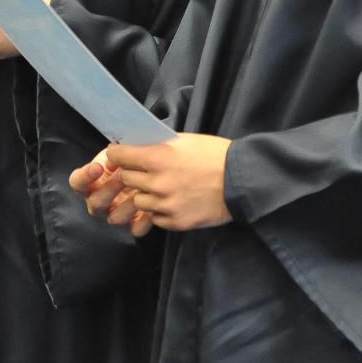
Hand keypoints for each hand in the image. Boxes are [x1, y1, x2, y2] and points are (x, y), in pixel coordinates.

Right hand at [69, 149, 152, 236]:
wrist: (151, 172)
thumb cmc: (130, 162)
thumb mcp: (121, 153)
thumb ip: (115, 154)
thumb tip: (112, 154)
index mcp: (91, 183)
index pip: (77, 183)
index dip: (84, 177)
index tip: (97, 167)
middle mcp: (99, 202)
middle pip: (95, 203)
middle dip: (109, 189)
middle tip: (122, 177)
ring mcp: (115, 215)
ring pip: (114, 218)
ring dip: (127, 205)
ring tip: (140, 191)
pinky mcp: (133, 225)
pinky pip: (135, 229)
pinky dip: (143, 220)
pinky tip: (151, 209)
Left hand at [106, 134, 233, 231]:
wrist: (242, 181)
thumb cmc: (216, 155)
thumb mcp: (185, 140)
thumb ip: (159, 145)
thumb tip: (138, 145)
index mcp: (159, 158)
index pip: (119, 155)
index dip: (118, 153)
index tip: (120, 154)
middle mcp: (158, 182)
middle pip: (126, 178)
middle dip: (132, 173)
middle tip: (143, 170)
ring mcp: (166, 205)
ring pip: (138, 200)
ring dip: (145, 193)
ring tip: (161, 187)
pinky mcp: (176, 222)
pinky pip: (154, 217)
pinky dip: (159, 210)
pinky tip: (173, 200)